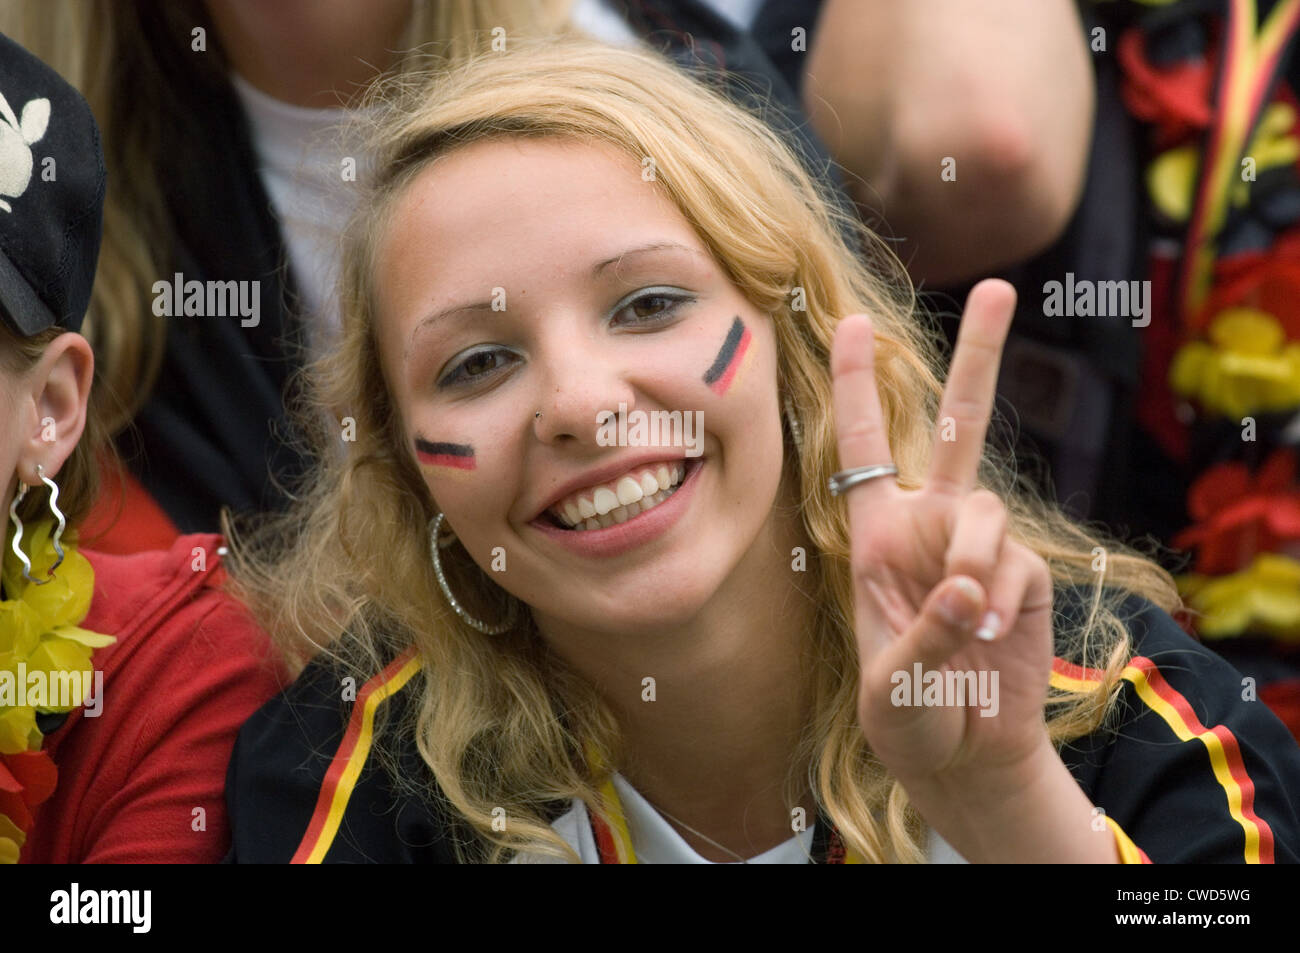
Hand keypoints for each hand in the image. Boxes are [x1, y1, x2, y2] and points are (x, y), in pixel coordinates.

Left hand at [831, 279, 1054, 795]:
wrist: (965, 755)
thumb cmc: (906, 718)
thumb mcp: (886, 685)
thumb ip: (919, 632)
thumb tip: (967, 584)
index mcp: (876, 535)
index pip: (863, 448)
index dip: (853, 386)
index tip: (849, 321)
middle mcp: (929, 524)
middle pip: (958, 426)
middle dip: (980, 355)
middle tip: (1002, 287)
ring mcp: (979, 545)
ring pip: (984, 508)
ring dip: (970, 562)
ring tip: (963, 621)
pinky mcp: (1024, 571)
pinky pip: (1013, 560)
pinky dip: (998, 595)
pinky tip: (990, 631)